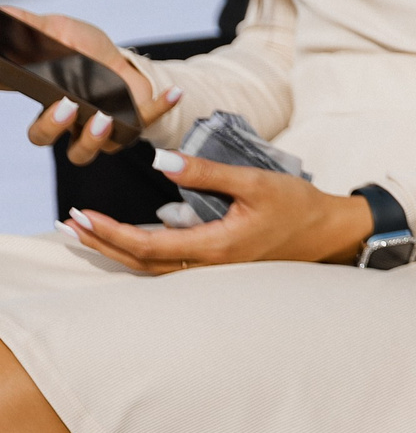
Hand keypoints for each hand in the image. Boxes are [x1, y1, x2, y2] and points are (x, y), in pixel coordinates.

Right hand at [7, 6, 179, 164]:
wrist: (114, 57)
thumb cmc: (78, 49)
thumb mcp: (55, 32)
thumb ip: (27, 27)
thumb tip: (2, 13)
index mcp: (55, 110)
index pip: (40, 132)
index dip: (45, 126)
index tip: (54, 100)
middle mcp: (80, 126)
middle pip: (69, 149)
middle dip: (64, 131)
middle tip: (68, 105)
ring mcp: (108, 126)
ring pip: (101, 150)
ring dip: (101, 138)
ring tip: (106, 117)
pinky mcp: (135, 120)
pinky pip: (148, 122)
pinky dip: (161, 109)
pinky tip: (172, 92)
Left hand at [63, 152, 373, 274]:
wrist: (329, 232)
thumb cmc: (297, 205)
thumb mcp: (255, 181)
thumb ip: (206, 172)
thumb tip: (160, 162)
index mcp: (214, 246)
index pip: (146, 244)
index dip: (110, 233)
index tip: (83, 215)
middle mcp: (208, 266)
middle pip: (139, 262)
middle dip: (101, 244)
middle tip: (69, 225)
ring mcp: (213, 270)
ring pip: (151, 267)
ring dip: (116, 250)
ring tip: (89, 232)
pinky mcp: (217, 264)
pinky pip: (168, 264)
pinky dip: (140, 252)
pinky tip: (129, 239)